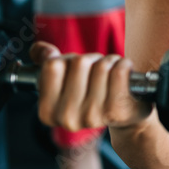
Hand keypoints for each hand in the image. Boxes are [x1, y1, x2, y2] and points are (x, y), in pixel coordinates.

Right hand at [31, 42, 150, 131]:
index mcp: (47, 111)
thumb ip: (46, 61)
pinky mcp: (116, 112)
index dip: (68, 60)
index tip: (77, 71)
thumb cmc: (93, 92)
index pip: (53, 65)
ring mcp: (92, 117)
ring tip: (111, 74)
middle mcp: (67, 117)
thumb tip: (42, 50)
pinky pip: (120, 72)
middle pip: (80, 63)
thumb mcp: (65, 79)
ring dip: (110, 62)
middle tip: (98, 71)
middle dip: (92, 59)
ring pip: (101, 66)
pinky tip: (125, 74)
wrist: (125, 115)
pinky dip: (125, 64)